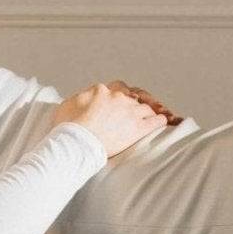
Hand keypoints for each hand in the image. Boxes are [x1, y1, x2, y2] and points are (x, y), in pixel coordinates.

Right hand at [52, 82, 172, 158]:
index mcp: (101, 90)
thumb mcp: (68, 105)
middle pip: (133, 97)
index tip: (119, 106)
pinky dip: (161, 120)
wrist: (76, 143)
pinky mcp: (138, 128)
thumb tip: (88, 97)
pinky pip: (156, 121)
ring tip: (152, 119)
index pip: (115, 90)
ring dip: (149, 112)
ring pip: (146, 107)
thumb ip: (82, 98)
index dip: (119, 98)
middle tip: (137, 112)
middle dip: (136, 104)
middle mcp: (118, 97)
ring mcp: (129, 112)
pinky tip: (164, 122)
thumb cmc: (67, 129)